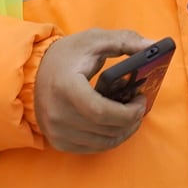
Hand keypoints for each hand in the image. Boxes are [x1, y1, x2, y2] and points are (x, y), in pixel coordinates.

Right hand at [33, 29, 152, 153]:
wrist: (34, 71)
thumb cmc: (68, 54)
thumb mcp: (96, 40)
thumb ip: (126, 41)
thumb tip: (154, 45)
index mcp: (65, 87)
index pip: (100, 111)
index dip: (127, 112)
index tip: (141, 100)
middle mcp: (57, 113)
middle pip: (105, 129)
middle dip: (131, 121)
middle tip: (140, 106)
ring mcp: (55, 130)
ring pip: (102, 143)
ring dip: (124, 131)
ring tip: (131, 115)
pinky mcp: (57, 140)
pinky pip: (92, 148)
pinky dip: (109, 139)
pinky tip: (116, 124)